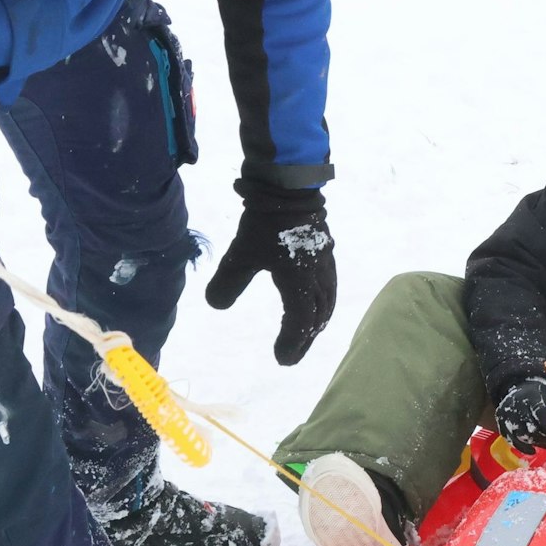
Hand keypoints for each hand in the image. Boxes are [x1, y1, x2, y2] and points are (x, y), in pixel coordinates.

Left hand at [205, 183, 336, 364]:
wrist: (290, 186)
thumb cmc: (266, 223)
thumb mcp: (240, 254)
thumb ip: (227, 282)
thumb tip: (216, 306)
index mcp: (300, 283)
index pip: (300, 323)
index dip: (292, 343)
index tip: (281, 359)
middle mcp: (319, 277)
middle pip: (318, 316)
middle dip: (306, 338)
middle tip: (292, 353)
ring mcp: (325, 263)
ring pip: (327, 301)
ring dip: (316, 321)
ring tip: (305, 332)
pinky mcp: (325, 251)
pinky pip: (329, 287)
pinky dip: (321, 303)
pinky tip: (312, 300)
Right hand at [493, 374, 545, 454]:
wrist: (517, 383)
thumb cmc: (540, 393)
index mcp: (533, 396)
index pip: (542, 415)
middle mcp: (518, 405)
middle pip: (531, 426)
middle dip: (542, 436)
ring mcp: (508, 413)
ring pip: (520, 433)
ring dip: (533, 441)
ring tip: (542, 441)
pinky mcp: (501, 420)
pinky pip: (509, 437)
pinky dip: (520, 446)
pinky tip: (531, 451)